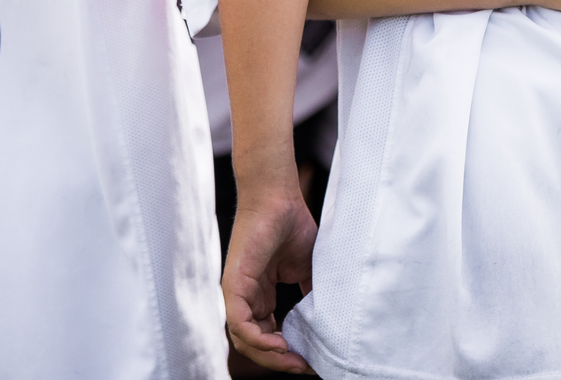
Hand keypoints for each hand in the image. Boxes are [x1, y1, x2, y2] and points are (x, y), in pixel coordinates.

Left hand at [224, 185, 317, 373]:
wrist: (279, 198)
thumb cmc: (292, 226)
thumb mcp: (308, 270)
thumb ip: (312, 295)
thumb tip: (328, 325)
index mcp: (261, 295)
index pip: (268, 335)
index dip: (288, 351)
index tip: (311, 361)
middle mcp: (246, 297)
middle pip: (255, 343)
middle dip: (280, 360)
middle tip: (305, 367)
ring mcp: (237, 293)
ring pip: (245, 340)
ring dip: (269, 356)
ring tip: (294, 360)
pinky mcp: (233, 285)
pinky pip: (239, 324)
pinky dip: (258, 340)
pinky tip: (280, 344)